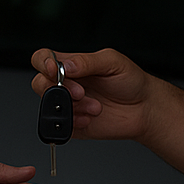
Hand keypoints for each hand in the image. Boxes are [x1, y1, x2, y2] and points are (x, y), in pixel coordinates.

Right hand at [29, 47, 156, 141]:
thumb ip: (87, 61)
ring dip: (71, 107)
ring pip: (49, 106)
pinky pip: (60, 125)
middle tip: (81, 92)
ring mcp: (68, 104)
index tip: (55, 70)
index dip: (43, 63)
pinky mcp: (72, 124)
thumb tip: (65, 66)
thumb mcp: (112, 62)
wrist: (144, 109)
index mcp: (72, 64)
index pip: (43, 58)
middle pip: (39, 83)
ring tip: (95, 107)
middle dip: (59, 89)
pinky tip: (91, 118)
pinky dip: (74, 122)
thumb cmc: (130, 81)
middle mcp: (66, 84)